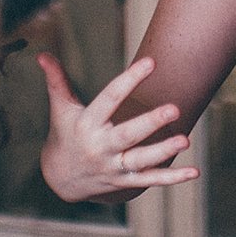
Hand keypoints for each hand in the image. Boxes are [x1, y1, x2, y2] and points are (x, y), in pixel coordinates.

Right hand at [37, 54, 197, 202]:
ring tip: (185, 140)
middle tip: (174, 108)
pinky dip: (172, 178)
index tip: (151, 62)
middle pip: (127, 134)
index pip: (109, 99)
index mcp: (87, 124)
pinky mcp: (124, 181)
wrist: (61, 178)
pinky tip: (193, 171)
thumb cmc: (66, 133)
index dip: (129, 80)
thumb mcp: (61, 108)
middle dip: (150, 123)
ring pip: (140, 161)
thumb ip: (57, 81)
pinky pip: (150, 180)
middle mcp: (101, 147)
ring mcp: (113, 167)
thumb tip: (42, 54)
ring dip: (163, 152)